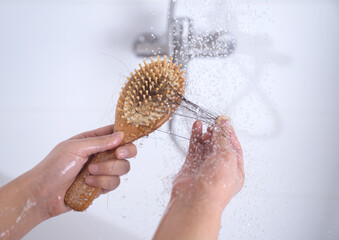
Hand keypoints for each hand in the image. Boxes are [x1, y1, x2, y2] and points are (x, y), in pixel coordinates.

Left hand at [30, 125, 135, 216]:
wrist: (43, 194)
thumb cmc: (53, 167)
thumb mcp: (75, 148)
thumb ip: (100, 142)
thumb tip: (120, 135)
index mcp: (93, 141)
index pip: (116, 134)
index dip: (125, 135)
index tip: (123, 141)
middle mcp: (100, 154)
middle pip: (126, 151)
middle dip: (125, 153)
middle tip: (118, 154)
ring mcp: (102, 171)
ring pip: (122, 168)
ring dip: (107, 170)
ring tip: (90, 172)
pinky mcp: (101, 186)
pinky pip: (114, 183)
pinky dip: (102, 183)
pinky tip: (87, 182)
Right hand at [153, 116, 243, 239]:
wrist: (196, 199)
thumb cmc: (216, 185)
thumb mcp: (227, 156)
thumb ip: (223, 138)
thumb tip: (223, 123)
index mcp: (235, 171)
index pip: (234, 148)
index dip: (229, 134)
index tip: (224, 121)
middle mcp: (220, 170)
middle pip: (219, 146)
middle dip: (217, 133)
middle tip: (214, 122)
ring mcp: (205, 168)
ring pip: (206, 146)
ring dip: (206, 134)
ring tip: (204, 123)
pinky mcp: (191, 166)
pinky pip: (194, 148)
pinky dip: (195, 137)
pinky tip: (196, 127)